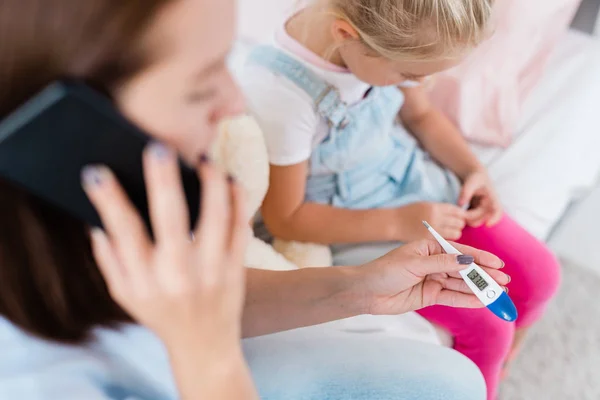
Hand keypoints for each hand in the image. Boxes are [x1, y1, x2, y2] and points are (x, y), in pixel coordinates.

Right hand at [83, 143, 247, 353]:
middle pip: (173, 220)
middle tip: (158, 148)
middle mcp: (179, 273)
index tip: (97, 173)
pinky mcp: (237, 267)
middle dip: (164, 181)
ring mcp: (212, 270)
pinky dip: (238, 201)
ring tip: (204, 160)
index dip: (108, 201)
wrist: (204, 344)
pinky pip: (241, 228)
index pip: (124, 233)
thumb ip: (109, 258)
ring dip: (211, 184)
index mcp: (145, 279)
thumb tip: (97, 219)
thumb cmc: (160, 313)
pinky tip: (230, 181)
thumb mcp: (124, 294)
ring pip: (216, 218)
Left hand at [361, 239, 508, 314]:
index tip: (499, 264)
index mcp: (429, 248)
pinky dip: (467, 300)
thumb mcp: (415, 264)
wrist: (366, 292)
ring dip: (479, 289)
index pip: (459, 251)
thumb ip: (443, 264)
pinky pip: (452, 298)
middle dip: (484, 275)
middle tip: (505, 281)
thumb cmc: (385, 271)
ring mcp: (432, 280)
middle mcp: (433, 263)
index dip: (480, 258)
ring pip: (460, 284)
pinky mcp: (430, 296)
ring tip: (499, 293)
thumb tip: (469, 260)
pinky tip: (483, 302)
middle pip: (463, 269)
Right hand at [395, 202, 465, 240]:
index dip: (461, 215)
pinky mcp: (429, 241)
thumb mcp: (427, 205)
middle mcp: (436, 218)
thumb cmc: (409, 213)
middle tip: (453, 226)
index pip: (457, 211)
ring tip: (448, 233)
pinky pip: (447, 241)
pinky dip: (447, 240)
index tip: (461, 218)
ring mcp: (433, 231)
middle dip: (459, 224)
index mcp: (435, 208)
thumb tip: (461, 215)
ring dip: (455, 232)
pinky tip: (441, 239)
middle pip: (459, 222)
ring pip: (456, 233)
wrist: (393, 223)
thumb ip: (442, 211)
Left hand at [459, 170, 502, 226]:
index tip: (488, 224)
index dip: (495, 218)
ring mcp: (484, 211)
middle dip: (470, 217)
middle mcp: (490, 207)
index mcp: (493, 198)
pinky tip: (458, 213)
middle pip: (482, 218)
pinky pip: (471, 220)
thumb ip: (466, 192)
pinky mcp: (477, 213)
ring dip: (467, 219)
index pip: (498, 210)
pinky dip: (465, 218)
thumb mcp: (471, 181)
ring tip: (457, 211)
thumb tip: (460, 204)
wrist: (475, 177)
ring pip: (476, 221)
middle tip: (458, 212)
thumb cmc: (475, 178)